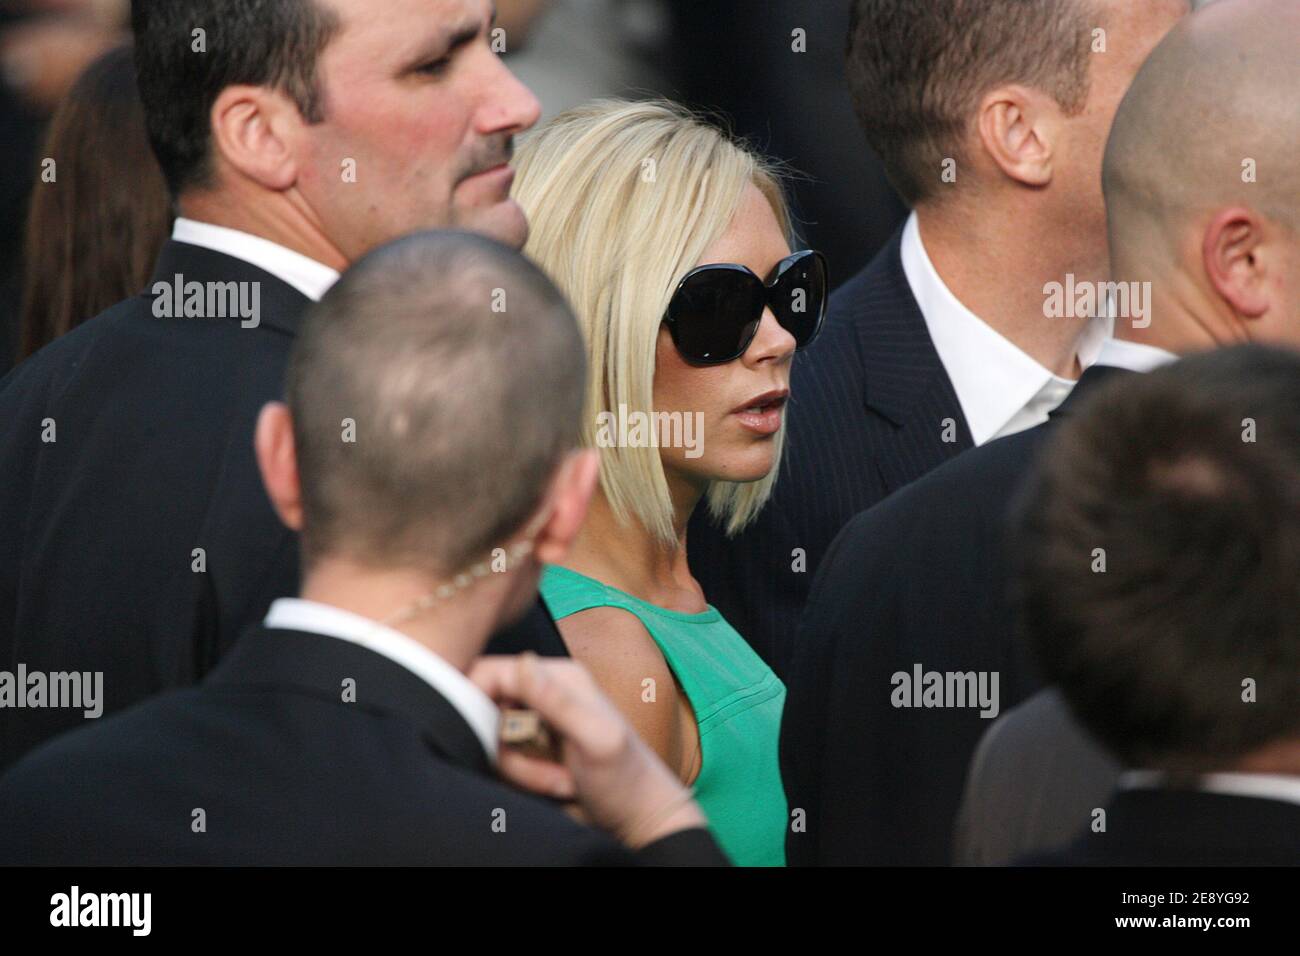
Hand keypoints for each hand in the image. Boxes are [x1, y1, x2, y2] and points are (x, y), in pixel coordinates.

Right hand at [470, 652, 705, 847]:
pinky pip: (504, 760)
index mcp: (559, 675)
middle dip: (506, 746)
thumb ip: (558, 700)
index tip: (482, 733)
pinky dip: (524, 778)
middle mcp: (544, 693)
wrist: (637, 816)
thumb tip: (522, 660)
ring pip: (493, 739)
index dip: (475, 699)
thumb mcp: (595, 737)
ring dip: (520, 768)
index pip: (491, 671)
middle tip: (542, 766)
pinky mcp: (532, 750)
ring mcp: (537, 723)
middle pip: (486, 709)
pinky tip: (556, 783)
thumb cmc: (626, 777)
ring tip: (559, 779)